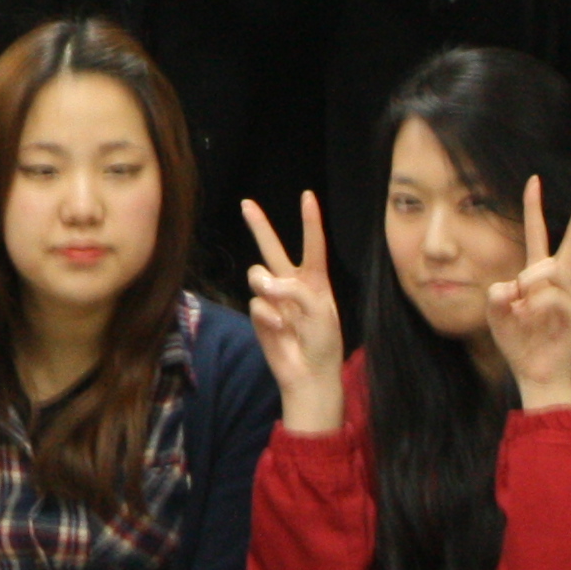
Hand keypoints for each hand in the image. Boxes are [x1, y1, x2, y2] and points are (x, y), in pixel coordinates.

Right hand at [240, 194, 345, 432]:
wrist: (309, 374)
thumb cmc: (324, 341)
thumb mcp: (319, 309)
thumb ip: (293, 289)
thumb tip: (263, 286)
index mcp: (315, 280)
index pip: (313, 244)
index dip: (310, 220)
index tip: (308, 196)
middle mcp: (292, 284)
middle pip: (273, 247)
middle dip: (259, 225)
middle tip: (246, 203)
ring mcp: (274, 299)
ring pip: (257, 274)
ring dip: (264, 283)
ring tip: (276, 301)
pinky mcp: (260, 315)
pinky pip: (256, 303)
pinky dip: (268, 316)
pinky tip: (280, 329)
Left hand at [484, 176, 570, 406]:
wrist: (537, 375)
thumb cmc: (518, 343)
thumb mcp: (497, 314)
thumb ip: (499, 294)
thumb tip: (515, 285)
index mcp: (538, 279)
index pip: (539, 238)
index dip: (534, 210)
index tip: (534, 181)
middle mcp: (559, 284)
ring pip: (547, 271)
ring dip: (528, 288)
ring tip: (524, 314)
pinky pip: (549, 296)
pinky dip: (533, 308)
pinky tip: (534, 323)